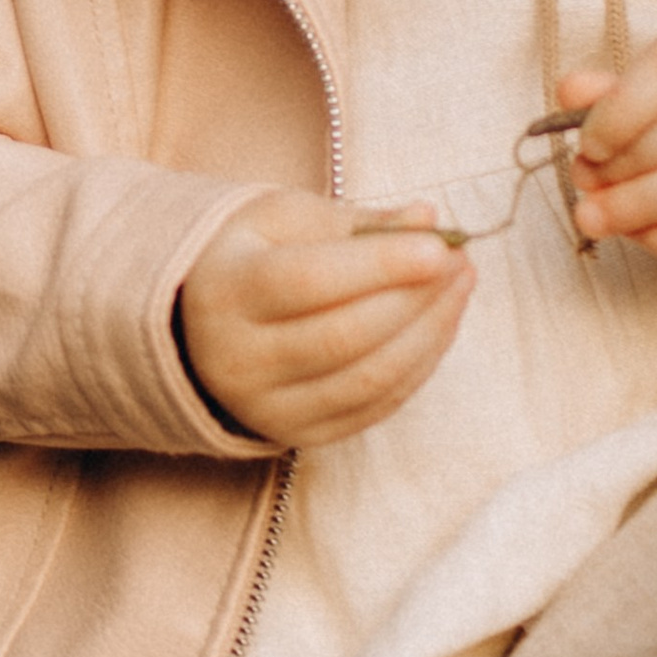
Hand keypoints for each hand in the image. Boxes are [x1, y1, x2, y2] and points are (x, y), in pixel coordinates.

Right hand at [179, 190, 470, 445]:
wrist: (196, 328)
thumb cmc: (252, 258)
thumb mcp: (286, 221)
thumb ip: (358, 222)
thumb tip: (429, 220)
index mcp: (225, 291)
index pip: (309, 282)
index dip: (382, 265)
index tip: (441, 246)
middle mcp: (236, 359)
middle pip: (344, 336)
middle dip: (417, 298)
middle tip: (461, 261)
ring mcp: (265, 407)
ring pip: (367, 380)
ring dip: (430, 333)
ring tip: (460, 287)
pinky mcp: (296, 435)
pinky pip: (373, 407)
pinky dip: (419, 367)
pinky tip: (439, 327)